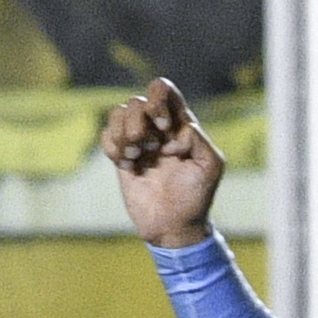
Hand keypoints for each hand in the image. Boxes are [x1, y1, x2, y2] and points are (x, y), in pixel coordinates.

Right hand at [102, 77, 224, 249]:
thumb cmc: (196, 197)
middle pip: (137, 100)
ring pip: (118, 113)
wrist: (174, 227)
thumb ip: (199, 139)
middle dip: (140, 121)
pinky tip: (126, 166)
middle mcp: (156, 129)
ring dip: (124, 134)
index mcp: (179, 124)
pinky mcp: (121, 159)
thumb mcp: (211, 166)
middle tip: (150, 146)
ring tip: (136, 157)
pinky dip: (113, 147)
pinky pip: (106, 136)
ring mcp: (137, 142)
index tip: (165, 128)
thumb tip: (174, 134)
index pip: (163, 89)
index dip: (159, 101)